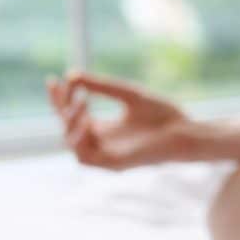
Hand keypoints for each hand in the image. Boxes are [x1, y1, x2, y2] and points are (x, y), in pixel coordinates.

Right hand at [47, 72, 192, 169]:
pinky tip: (86, 122)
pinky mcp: (114, 165)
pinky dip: (80, 141)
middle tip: (70, 89)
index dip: (60, 100)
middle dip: (63, 108)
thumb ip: (102, 86)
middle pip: (67, 128)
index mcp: (104, 130)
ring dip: (71, 123)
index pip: (72, 116)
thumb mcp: (128, 95)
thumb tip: (72, 74)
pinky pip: (85, 158)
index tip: (53, 80)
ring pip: (72, 144)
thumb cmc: (163, 114)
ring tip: (81, 104)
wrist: (185, 131)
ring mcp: (107, 156)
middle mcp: (102, 144)